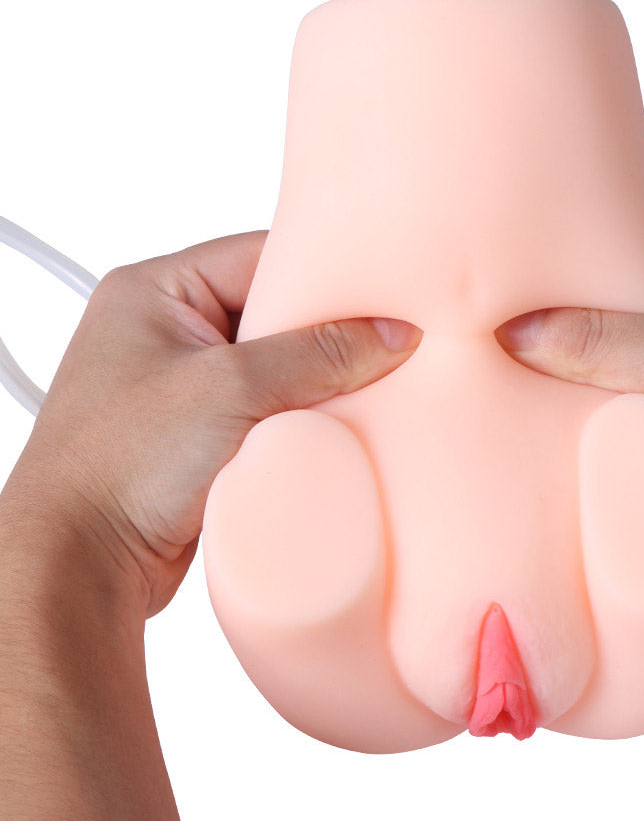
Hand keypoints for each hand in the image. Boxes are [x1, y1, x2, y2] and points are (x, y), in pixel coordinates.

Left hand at [5, 231, 418, 617]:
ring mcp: (184, 390)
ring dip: (315, 388)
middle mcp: (168, 335)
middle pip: (274, 316)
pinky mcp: (202, 440)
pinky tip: (331, 432)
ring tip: (362, 392)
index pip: (259, 257)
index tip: (381, 291)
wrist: (79, 563)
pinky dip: (300, 424)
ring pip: (277, 372)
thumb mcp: (229, 387)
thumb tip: (386, 334)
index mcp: (156, 292)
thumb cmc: (115, 464)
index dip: (323, 271)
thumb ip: (316, 354)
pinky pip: (270, 415)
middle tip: (381, 345)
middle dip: (326, 337)